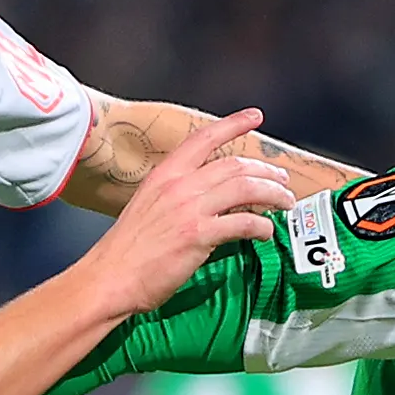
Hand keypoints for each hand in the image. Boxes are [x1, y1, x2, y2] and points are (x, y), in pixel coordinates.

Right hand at [79, 106, 293, 315]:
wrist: (110, 277)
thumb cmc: (127, 250)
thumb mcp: (149, 207)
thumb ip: (177, 197)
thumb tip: (208, 200)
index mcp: (165, 175)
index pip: (204, 138)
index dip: (233, 124)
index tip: (255, 117)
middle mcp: (178, 185)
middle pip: (235, 165)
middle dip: (266, 171)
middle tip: (282, 181)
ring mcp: (189, 209)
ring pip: (246, 188)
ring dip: (272, 194)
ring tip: (284, 203)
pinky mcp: (198, 235)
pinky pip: (243, 223)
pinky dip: (261, 226)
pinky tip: (266, 232)